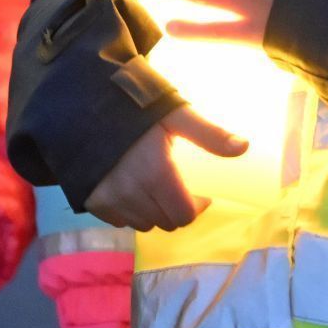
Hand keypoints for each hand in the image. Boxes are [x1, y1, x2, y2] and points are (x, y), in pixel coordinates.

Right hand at [83, 104, 246, 230]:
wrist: (83, 103)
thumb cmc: (135, 108)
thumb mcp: (176, 115)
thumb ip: (209, 134)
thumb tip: (244, 147)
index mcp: (156, 172)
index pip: (184, 215)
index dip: (196, 207)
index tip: (199, 194)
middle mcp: (131, 191)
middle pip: (165, 222)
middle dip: (176, 210)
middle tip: (176, 189)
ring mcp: (108, 199)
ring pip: (143, 224)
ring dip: (153, 212)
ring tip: (154, 189)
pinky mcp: (90, 200)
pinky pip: (119, 221)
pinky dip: (129, 212)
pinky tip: (131, 191)